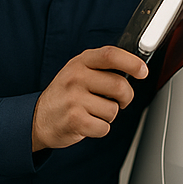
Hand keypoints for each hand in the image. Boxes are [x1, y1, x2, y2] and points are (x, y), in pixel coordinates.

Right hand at [32, 46, 147, 151]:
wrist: (39, 117)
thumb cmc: (66, 94)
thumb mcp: (78, 72)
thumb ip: (101, 68)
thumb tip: (135, 69)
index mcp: (80, 61)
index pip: (110, 55)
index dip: (131, 62)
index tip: (143, 71)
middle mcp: (76, 76)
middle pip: (119, 85)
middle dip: (126, 98)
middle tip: (119, 101)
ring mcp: (74, 97)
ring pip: (114, 110)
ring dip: (108, 115)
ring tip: (92, 111)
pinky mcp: (75, 119)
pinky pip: (105, 127)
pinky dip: (100, 129)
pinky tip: (87, 122)